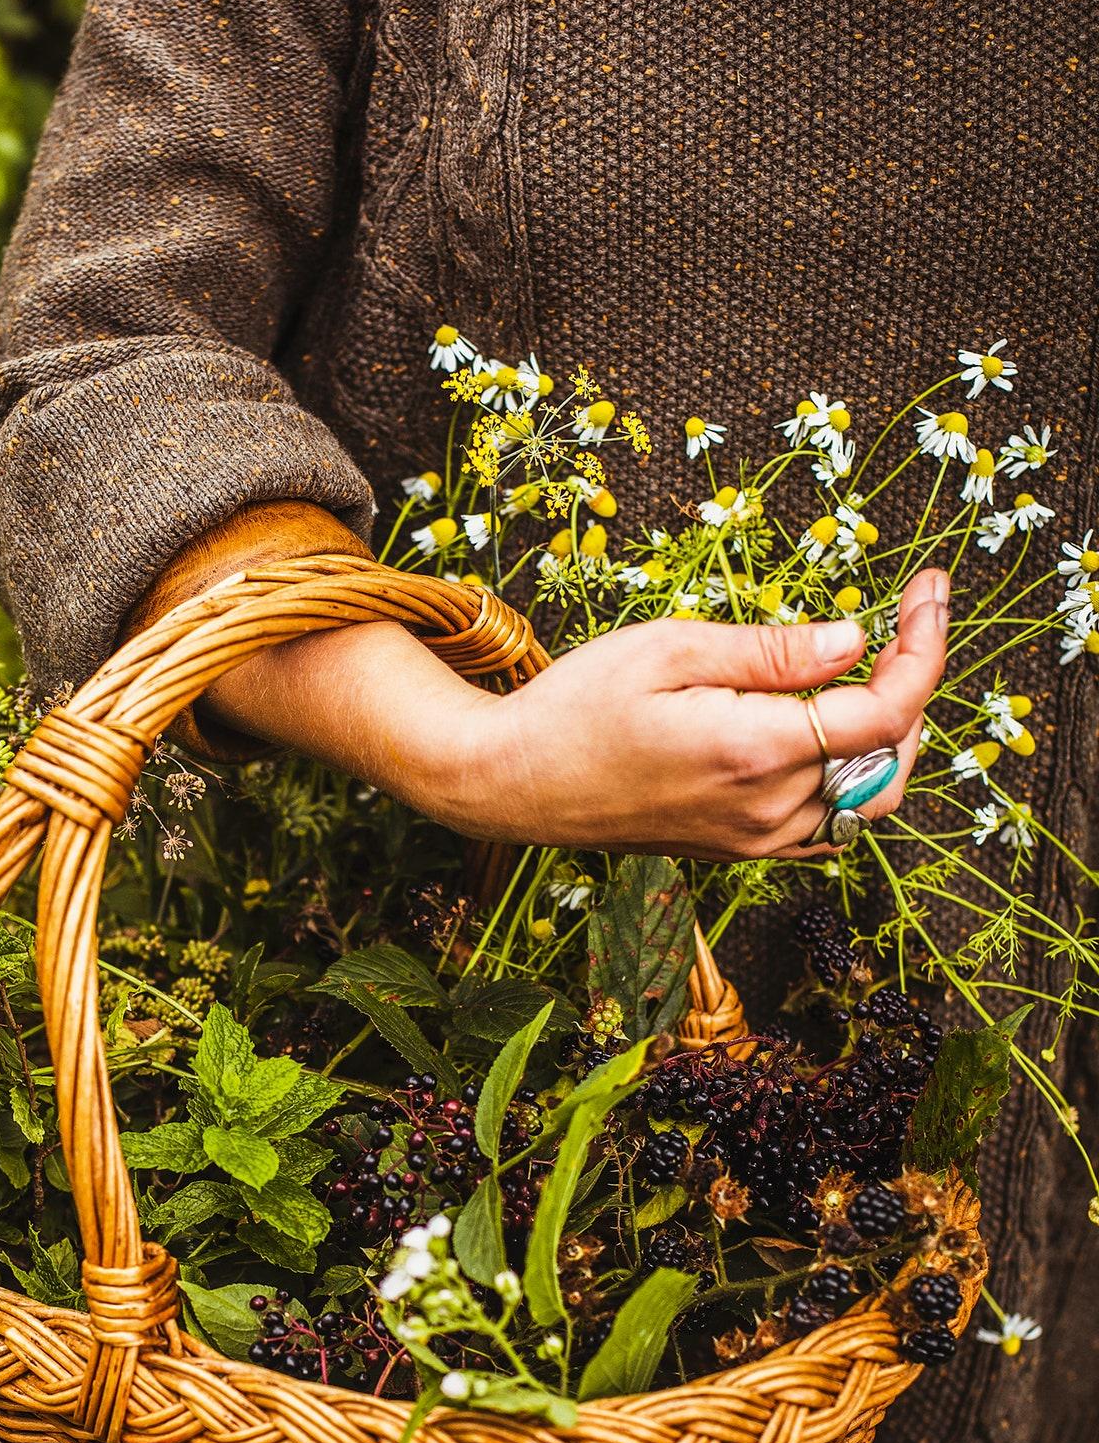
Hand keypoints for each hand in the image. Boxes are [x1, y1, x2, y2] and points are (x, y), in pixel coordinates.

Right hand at [430, 568, 949, 857]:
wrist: (512, 782)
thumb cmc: (575, 706)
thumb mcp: (668, 649)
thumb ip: (771, 651)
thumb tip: (854, 641)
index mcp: (755, 751)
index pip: (885, 709)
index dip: (923, 646)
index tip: (929, 591)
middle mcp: (767, 809)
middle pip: (892, 757)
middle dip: (915, 684)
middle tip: (905, 622)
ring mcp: (755, 840)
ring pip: (869, 800)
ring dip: (892, 738)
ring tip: (879, 674)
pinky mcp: (739, 851)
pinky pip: (830, 826)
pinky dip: (854, 781)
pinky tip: (835, 734)